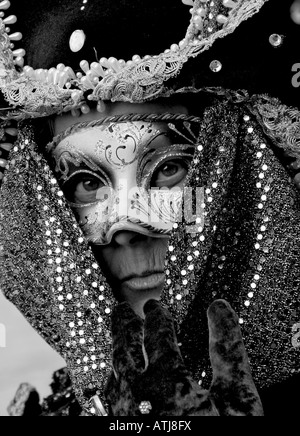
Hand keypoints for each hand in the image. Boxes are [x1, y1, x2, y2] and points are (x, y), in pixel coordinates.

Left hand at [105, 299, 263, 415]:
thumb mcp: (237, 398)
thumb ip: (228, 349)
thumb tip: (220, 306)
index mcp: (166, 378)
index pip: (158, 333)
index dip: (157, 315)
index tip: (156, 306)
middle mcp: (137, 393)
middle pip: (123, 347)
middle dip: (122, 324)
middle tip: (121, 308)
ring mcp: (124, 416)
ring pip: (111, 374)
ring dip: (115, 352)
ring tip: (117, 343)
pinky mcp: (120, 431)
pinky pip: (107, 401)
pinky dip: (111, 384)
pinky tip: (115, 388)